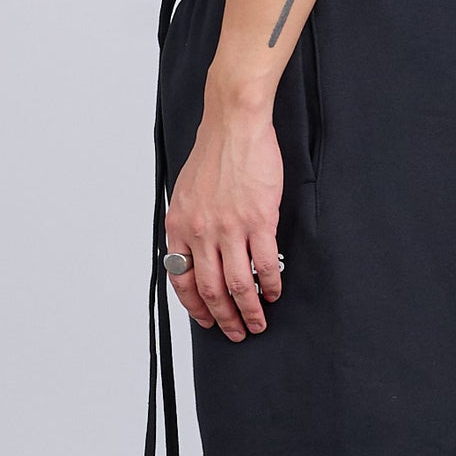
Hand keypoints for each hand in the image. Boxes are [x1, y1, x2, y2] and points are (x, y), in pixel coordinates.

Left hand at [164, 83, 284, 342]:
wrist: (234, 124)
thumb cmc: (215, 153)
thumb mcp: (187, 193)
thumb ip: (189, 226)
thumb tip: (196, 255)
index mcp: (180, 226)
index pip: (182, 280)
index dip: (195, 307)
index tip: (207, 320)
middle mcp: (201, 231)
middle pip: (211, 290)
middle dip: (225, 319)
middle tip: (237, 332)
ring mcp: (230, 228)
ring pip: (239, 285)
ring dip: (250, 310)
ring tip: (259, 322)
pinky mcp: (259, 220)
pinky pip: (265, 264)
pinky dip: (271, 284)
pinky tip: (275, 291)